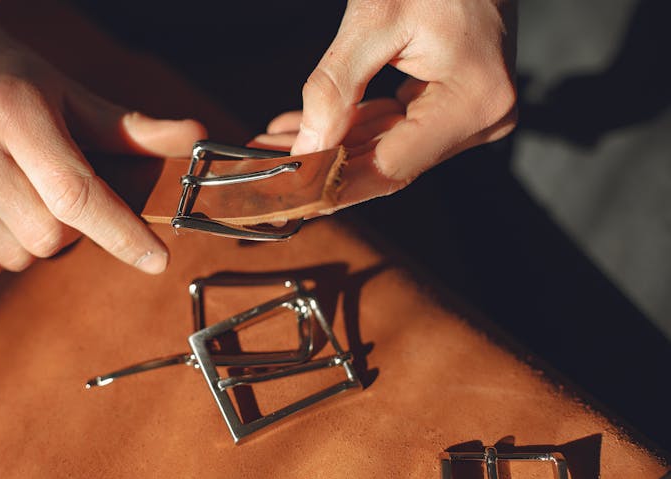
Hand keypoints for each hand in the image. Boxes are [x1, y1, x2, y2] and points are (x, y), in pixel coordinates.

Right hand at [0, 0, 204, 278]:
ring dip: (41, 237)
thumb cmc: (7, 80)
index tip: (157, 259)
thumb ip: (130, 127)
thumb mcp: (67, 93)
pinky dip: (7, 247)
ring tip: (25, 190)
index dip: (122, 233)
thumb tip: (195, 137)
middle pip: (51, 234)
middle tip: (64, 187)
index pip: (75, 193)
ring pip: (21, 255)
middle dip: (76, 226)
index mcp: (12, 112)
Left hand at [259, 0, 516, 202]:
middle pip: (383, 163)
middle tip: (263, 168)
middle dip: (319, 166)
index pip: (389, 166)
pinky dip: (349, 126)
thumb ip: (335, 88)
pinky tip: (304, 127)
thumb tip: (304, 148)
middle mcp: (479, 119)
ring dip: (327, 147)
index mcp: (472, 101)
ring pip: (382, 148)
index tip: (284, 195)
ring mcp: (469, 113)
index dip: (331, 186)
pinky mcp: (452, 103)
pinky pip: (393, 126)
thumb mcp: (374, 18)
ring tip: (271, 145)